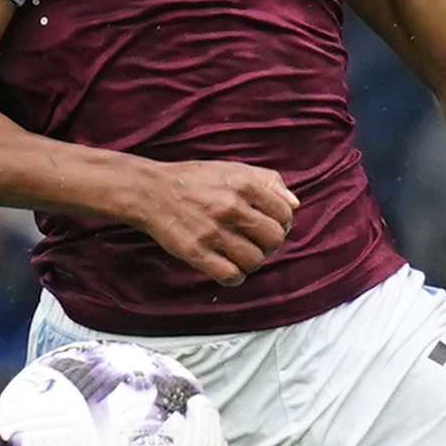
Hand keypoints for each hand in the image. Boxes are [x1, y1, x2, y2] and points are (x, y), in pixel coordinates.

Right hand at [131, 160, 296, 285]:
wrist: (150, 192)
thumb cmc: (195, 180)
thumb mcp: (233, 169)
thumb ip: (268, 182)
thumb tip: (295, 203)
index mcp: (243, 184)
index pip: (285, 213)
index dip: (282, 223)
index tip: (269, 226)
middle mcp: (230, 207)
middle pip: (274, 239)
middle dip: (269, 244)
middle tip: (256, 242)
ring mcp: (213, 231)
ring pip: (255, 260)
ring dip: (251, 261)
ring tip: (240, 254)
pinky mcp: (196, 252)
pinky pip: (231, 275)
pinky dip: (234, 276)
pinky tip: (228, 267)